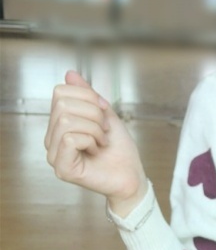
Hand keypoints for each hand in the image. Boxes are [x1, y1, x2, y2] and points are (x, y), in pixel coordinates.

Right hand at [45, 71, 148, 215]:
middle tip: (104, 130)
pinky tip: (96, 151)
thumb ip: (87, 95)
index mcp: (58, 125)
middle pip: (62, 104)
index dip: (88, 96)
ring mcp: (54, 155)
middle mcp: (51, 139)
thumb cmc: (120, 149)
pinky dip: (91, 140)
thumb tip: (70, 74)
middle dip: (93, 113)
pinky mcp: (62, 169)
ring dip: (94, 128)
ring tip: (101, 141)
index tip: (104, 112)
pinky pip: (70, 138)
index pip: (60, 92)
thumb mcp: (105, 114)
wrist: (131, 175)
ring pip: (66, 120)